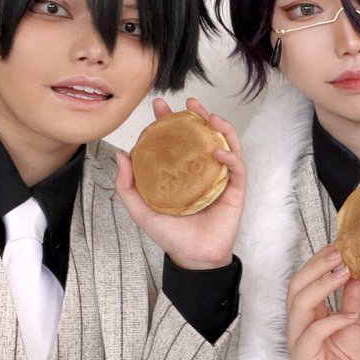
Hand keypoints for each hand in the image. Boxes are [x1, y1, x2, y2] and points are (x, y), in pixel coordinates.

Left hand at [115, 97, 246, 268]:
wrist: (193, 257)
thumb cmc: (170, 235)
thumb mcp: (140, 210)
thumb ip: (127, 185)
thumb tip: (121, 155)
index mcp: (181, 173)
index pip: (177, 140)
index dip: (169, 122)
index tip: (159, 107)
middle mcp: (202, 171)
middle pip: (203, 136)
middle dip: (197, 116)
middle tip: (188, 103)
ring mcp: (220, 178)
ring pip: (226, 144)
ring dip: (221, 128)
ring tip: (210, 117)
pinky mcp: (235, 189)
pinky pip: (237, 167)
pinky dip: (230, 155)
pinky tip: (218, 151)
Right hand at [286, 244, 359, 359]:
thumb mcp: (355, 321)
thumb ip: (352, 298)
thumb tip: (358, 271)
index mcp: (308, 313)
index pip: (306, 279)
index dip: (320, 260)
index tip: (340, 244)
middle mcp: (298, 324)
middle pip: (297, 286)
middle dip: (318, 266)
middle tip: (340, 253)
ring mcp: (298, 340)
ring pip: (299, 304)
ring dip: (323, 286)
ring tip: (345, 273)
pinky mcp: (304, 357)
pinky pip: (313, 333)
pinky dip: (332, 320)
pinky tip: (350, 315)